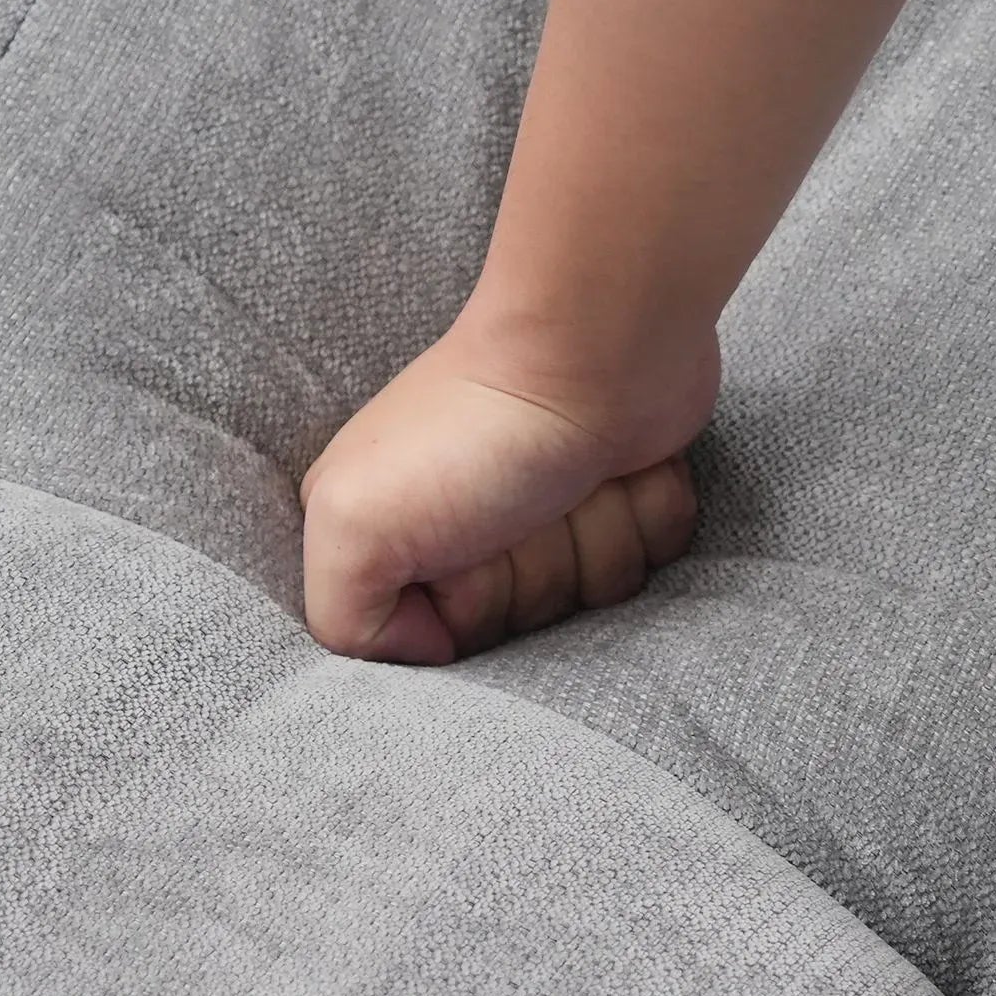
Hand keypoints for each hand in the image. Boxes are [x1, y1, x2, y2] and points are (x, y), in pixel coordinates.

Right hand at [299, 315, 715, 662]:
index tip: (463, 555)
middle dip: (537, 573)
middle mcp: (465, 534)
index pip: (441, 651)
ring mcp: (546, 517)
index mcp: (392, 540)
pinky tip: (621, 469)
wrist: (594, 344)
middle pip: (526, 630)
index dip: (468, 612)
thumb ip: (342, 616)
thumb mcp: (354, 522)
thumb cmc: (476, 429)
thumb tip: (423, 651)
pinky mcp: (620, 499)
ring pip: (596, 600)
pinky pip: (653, 560)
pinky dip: (646, 516)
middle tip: (520, 506)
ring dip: (597, 540)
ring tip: (573, 478)